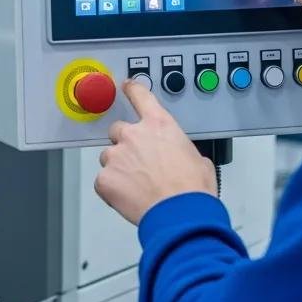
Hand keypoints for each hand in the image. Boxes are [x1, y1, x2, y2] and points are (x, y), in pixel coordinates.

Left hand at [95, 81, 216, 225]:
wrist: (182, 215)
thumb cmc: (193, 190)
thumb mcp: (198, 159)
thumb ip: (180, 149)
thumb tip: (180, 157)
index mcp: (159, 125)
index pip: (140, 96)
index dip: (132, 89)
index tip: (126, 85)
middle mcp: (134, 135)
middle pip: (117, 130)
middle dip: (125, 144)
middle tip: (139, 163)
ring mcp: (116, 156)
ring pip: (109, 157)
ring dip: (119, 168)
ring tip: (137, 186)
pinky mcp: (105, 179)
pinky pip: (103, 181)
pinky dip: (112, 189)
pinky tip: (129, 198)